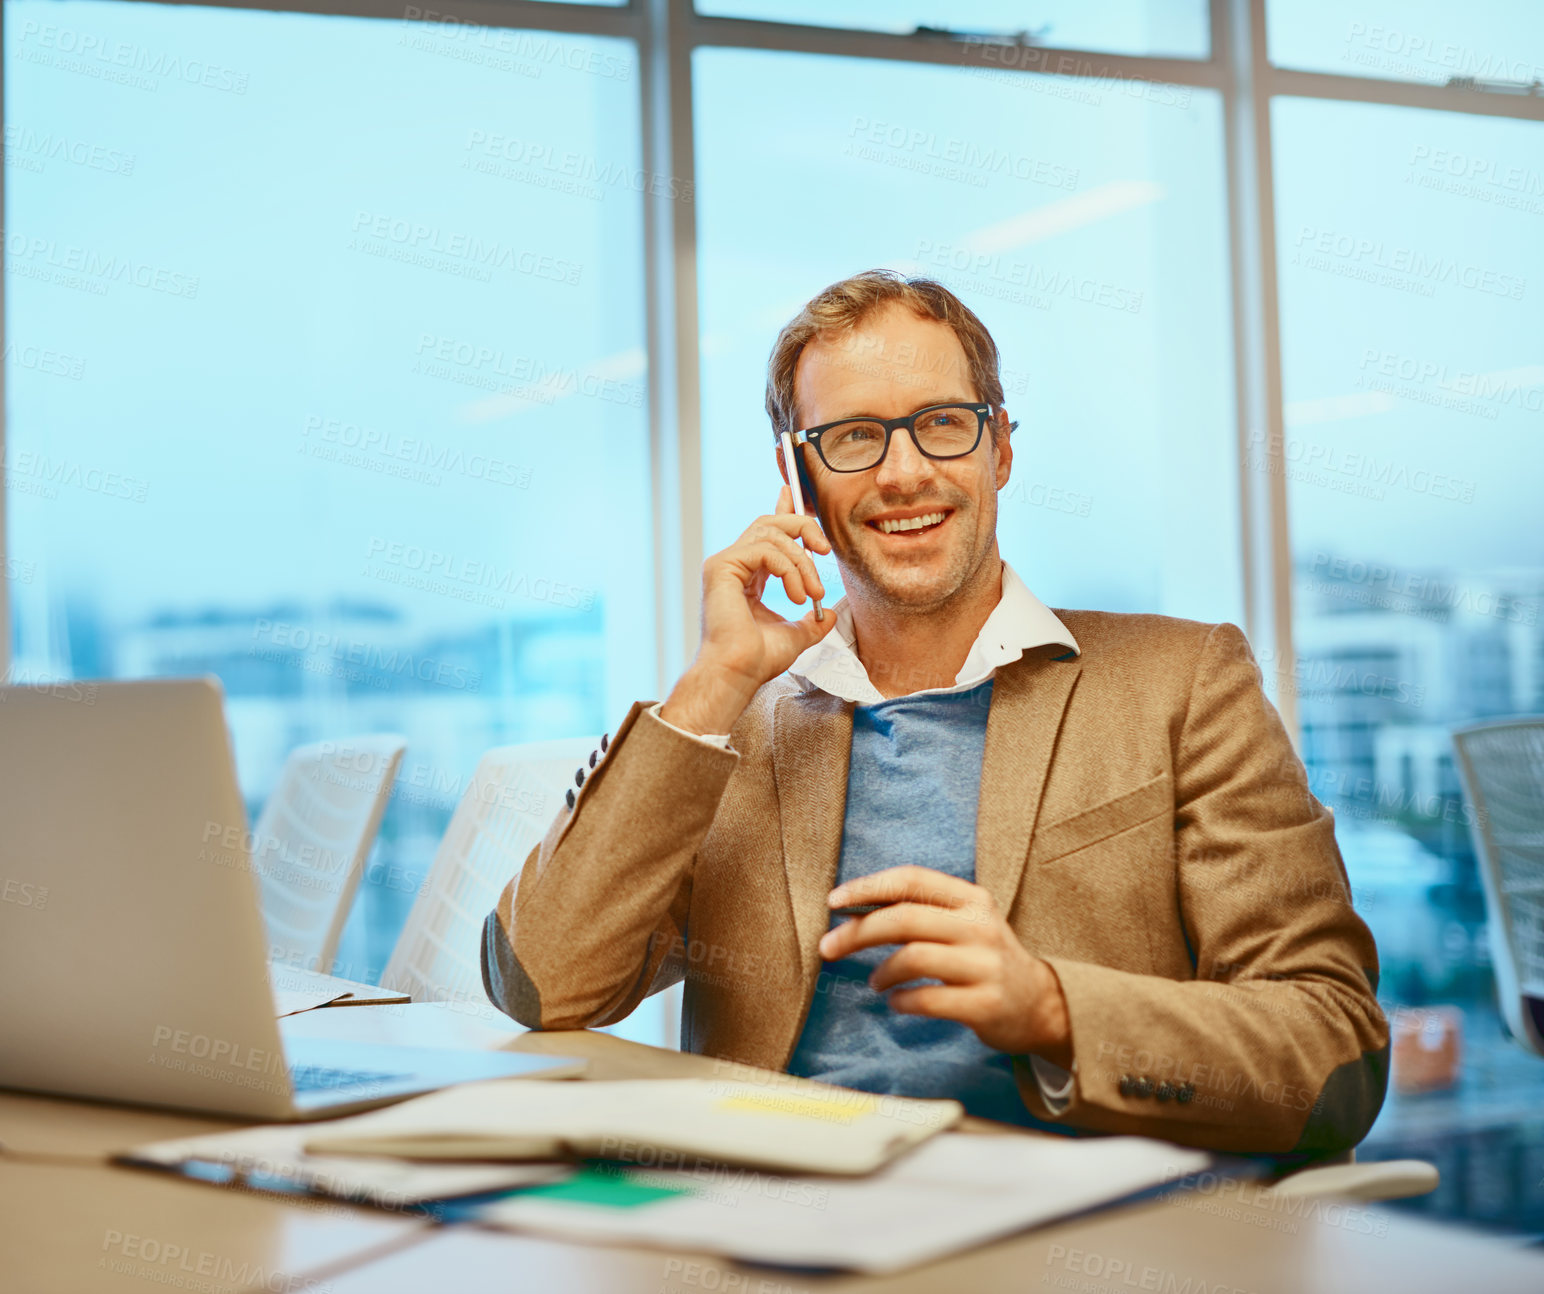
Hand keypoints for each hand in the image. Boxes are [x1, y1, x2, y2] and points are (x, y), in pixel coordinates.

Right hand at [661, 486, 837, 734]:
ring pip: (772, 534)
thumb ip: (811, 622)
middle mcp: (732, 565)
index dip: (781, 511)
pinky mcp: (722, 566)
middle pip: (770, 523)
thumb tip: (829, 614)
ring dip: (802, 562)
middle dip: (803, 529)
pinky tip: (796, 595)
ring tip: (810, 594)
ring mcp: (724, 564)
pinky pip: (765, 549)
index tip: (791, 492)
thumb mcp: (795, 635)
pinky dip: (789, 568)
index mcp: (745, 576)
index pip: (766, 533)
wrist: (737, 673)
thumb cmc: (757, 660)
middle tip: (824, 551)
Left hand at [817, 865, 1071, 1067]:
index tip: (834, 901)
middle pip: (904, 918)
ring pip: (913, 957)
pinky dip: (901, 1001)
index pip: (911, 880)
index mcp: (971, 899)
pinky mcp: (985, 1004)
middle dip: (857, 932)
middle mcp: (980, 927)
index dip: (868, 887)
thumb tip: (852, 908)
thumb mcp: (964, 921)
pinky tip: (896, 1002)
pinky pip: (927, 999)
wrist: (1039, 1003)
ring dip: (881, 972)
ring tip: (875, 983)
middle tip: (828, 947)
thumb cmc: (983, 958)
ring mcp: (985, 966)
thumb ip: (920, 910)